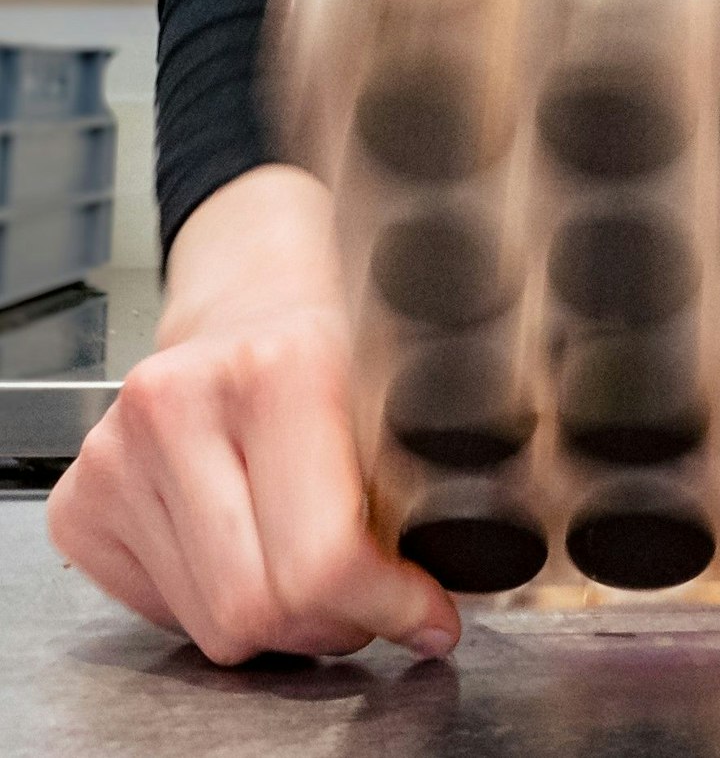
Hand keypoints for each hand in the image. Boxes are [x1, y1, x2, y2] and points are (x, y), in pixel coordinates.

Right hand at [46, 165, 458, 666]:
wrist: (252, 298)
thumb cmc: (330, 343)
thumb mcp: (400, 389)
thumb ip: (421, 487)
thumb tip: (436, 613)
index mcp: (277, 365)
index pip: (323, 558)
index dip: (386, 605)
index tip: (423, 611)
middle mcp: (180, 401)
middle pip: (255, 610)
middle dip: (329, 623)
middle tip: (365, 595)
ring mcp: (114, 451)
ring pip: (207, 626)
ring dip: (273, 620)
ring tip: (305, 560)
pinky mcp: (78, 499)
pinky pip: (157, 614)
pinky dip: (210, 604)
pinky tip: (242, 545)